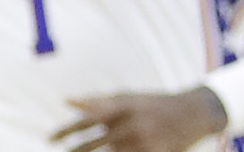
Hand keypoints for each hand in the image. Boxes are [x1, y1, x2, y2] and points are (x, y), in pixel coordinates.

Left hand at [54, 87, 227, 151]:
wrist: (192, 113)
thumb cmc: (153, 103)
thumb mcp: (128, 96)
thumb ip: (101, 102)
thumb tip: (69, 102)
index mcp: (122, 105)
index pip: (87, 119)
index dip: (68, 129)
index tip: (51, 138)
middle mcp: (130, 123)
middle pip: (95, 143)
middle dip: (75, 150)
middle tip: (59, 151)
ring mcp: (142, 141)